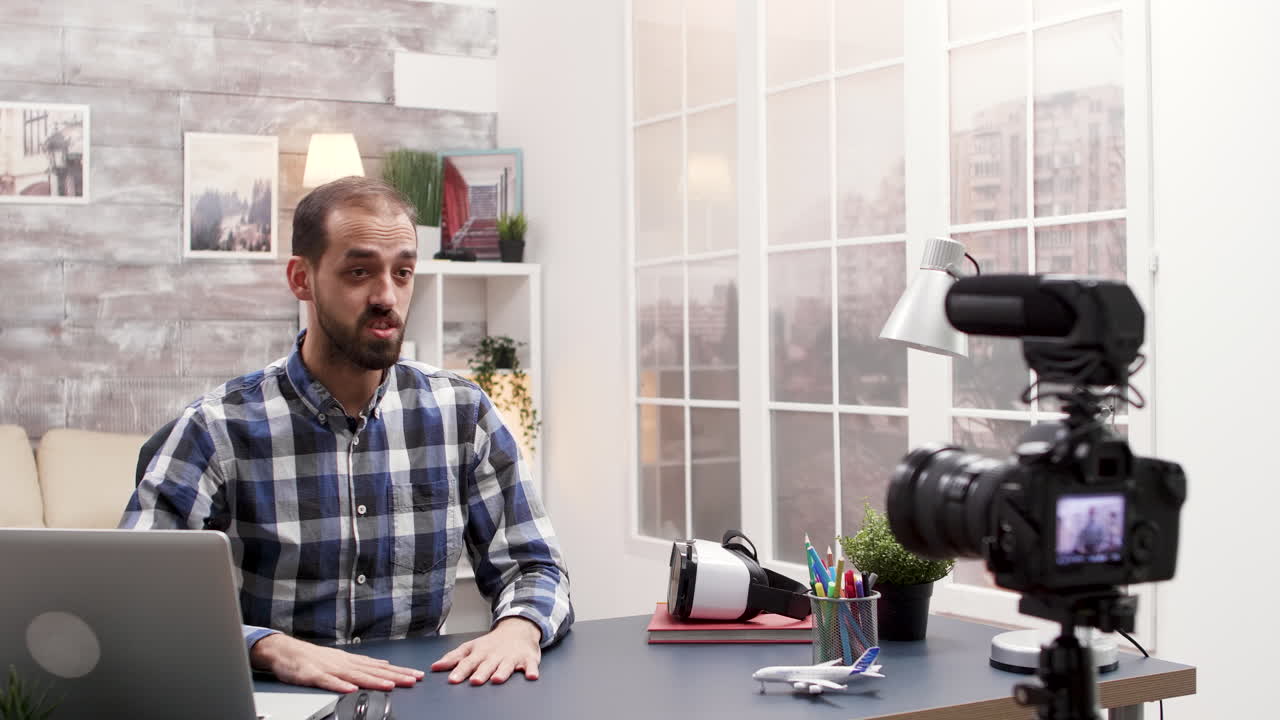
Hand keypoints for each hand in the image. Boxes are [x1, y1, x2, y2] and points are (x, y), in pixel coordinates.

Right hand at [250, 633, 423, 692]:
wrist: (286, 651)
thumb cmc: (314, 657)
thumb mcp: (343, 658)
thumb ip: (364, 663)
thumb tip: (385, 665)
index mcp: (352, 661)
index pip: (381, 668)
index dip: (399, 672)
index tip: (417, 675)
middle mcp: (345, 663)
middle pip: (374, 671)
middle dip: (395, 676)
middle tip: (413, 679)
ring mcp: (330, 668)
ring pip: (356, 675)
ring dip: (374, 680)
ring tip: (390, 685)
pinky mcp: (313, 675)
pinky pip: (328, 681)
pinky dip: (340, 685)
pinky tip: (351, 689)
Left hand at [430, 616, 542, 684]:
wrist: (518, 629)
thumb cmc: (492, 643)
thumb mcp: (471, 647)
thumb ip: (454, 658)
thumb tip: (435, 667)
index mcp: (481, 652)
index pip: (468, 662)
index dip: (460, 671)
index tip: (452, 679)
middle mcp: (495, 655)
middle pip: (487, 665)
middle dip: (481, 672)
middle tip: (475, 680)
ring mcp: (511, 657)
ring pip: (506, 666)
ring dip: (502, 672)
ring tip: (497, 679)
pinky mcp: (527, 659)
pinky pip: (530, 666)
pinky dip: (532, 670)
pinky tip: (531, 676)